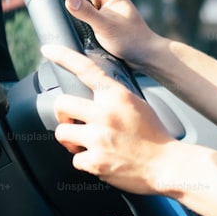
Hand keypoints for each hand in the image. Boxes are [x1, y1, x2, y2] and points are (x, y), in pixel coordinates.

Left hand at [41, 44, 175, 194]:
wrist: (167, 165)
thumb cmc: (155, 137)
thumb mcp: (138, 105)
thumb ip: (114, 99)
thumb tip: (94, 98)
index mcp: (117, 96)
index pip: (86, 69)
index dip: (64, 56)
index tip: (49, 50)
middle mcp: (105, 114)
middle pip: (62, 104)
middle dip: (63, 114)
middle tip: (73, 122)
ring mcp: (98, 138)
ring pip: (62, 133)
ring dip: (71, 140)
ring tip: (87, 144)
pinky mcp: (95, 161)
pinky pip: (75, 159)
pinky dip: (86, 161)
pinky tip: (101, 160)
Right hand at [67, 0, 162, 67]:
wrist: (145, 56)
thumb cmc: (130, 40)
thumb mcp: (105, 26)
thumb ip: (86, 12)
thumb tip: (68, 0)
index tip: (59, 3)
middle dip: (74, 7)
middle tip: (73, 20)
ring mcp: (107, 9)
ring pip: (84, 8)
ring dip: (80, 17)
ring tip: (84, 28)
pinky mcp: (105, 19)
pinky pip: (89, 17)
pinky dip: (85, 24)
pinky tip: (86, 33)